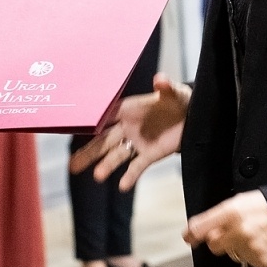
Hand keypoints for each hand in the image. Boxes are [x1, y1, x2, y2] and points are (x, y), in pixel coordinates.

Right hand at [69, 73, 188, 188]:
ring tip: (97, 176)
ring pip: (116, 156)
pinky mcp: (149, 155)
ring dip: (107, 166)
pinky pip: (137, 166)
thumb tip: (161, 80)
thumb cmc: (180, 100)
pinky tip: (123, 186)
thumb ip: (167, 87)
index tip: (73, 130)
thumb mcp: (175, 93)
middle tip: (72, 165)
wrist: (194, 118)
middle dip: (88, 152)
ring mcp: (137, 142)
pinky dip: (130, 176)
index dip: (90, 123)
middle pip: (103, 141)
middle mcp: (128, 127)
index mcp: (129, 109)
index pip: (105, 116)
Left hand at [184, 189, 266, 266]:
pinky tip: (265, 243)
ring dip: (240, 247)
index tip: (189, 237)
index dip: (192, 233)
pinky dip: (255, 255)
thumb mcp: (243, 200)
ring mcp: (251, 248)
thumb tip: (204, 229)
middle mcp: (239, 231)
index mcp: (232, 212)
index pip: (200, 227)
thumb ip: (221, 215)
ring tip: (257, 235)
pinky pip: (250, 262)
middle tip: (235, 232)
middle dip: (220, 240)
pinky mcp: (262, 261)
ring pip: (233, 254)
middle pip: (214, 245)